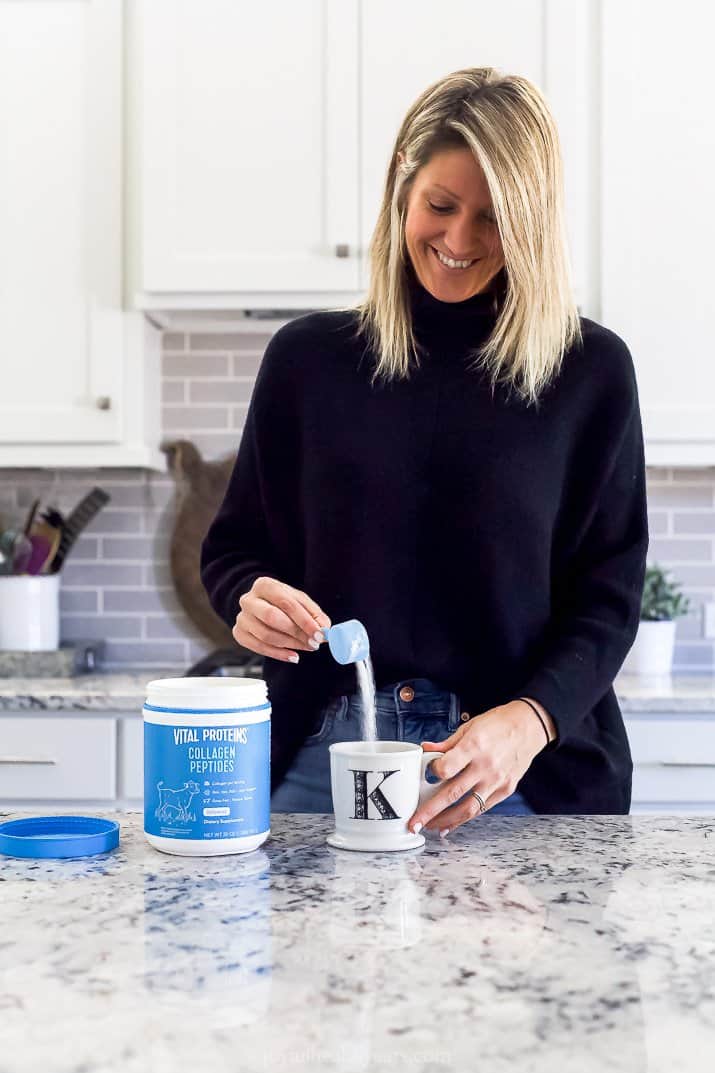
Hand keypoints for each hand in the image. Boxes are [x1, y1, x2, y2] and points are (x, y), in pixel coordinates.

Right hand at [233, 576, 330, 662]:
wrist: (262, 605)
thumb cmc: (283, 603)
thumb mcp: (300, 602)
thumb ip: (314, 614)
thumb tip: (325, 629)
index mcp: (264, 585)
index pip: (286, 602)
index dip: (304, 620)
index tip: (319, 633)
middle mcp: (248, 600)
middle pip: (272, 617)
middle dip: (296, 632)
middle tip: (314, 642)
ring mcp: (242, 617)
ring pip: (266, 635)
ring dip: (290, 644)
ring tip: (306, 647)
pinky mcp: (239, 634)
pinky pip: (259, 647)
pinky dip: (278, 654)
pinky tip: (293, 656)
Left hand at [407, 699, 552, 835]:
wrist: (529, 727)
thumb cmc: (499, 724)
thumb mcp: (469, 726)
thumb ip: (447, 744)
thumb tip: (426, 750)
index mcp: (474, 747)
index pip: (446, 768)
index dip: (432, 773)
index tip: (426, 773)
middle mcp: (485, 766)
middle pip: (452, 794)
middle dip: (430, 812)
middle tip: (414, 823)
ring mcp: (496, 780)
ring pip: (468, 808)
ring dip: (447, 821)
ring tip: (431, 827)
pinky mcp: (505, 789)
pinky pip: (482, 808)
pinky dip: (466, 818)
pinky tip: (452, 824)